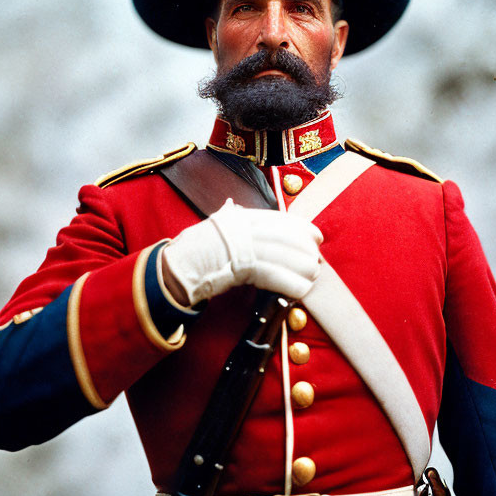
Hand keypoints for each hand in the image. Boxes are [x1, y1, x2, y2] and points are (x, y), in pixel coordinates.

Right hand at [161, 199, 322, 305]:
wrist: (179, 265)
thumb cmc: (196, 247)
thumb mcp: (214, 223)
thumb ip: (228, 215)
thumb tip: (231, 204)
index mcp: (244, 217)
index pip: (282, 219)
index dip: (303, 229)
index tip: (317, 237)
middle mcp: (247, 228)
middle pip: (288, 238)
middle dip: (306, 251)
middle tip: (315, 263)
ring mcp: (245, 246)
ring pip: (285, 257)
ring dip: (303, 270)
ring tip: (312, 277)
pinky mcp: (243, 268)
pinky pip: (274, 276)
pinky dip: (291, 284)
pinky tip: (301, 290)